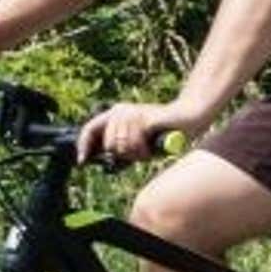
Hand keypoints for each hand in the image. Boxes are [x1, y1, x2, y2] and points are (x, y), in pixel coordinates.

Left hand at [77, 99, 207, 166]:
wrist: (188, 117)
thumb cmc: (162, 132)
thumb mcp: (136, 141)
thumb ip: (120, 147)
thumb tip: (103, 159)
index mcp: (116, 113)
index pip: (90, 128)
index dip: (84, 146)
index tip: (82, 161)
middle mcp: (121, 110)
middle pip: (109, 144)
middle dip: (125, 154)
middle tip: (141, 152)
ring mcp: (132, 112)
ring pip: (122, 146)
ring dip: (137, 154)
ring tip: (149, 147)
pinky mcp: (144, 118)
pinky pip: (135, 143)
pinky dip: (144, 150)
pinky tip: (152, 146)